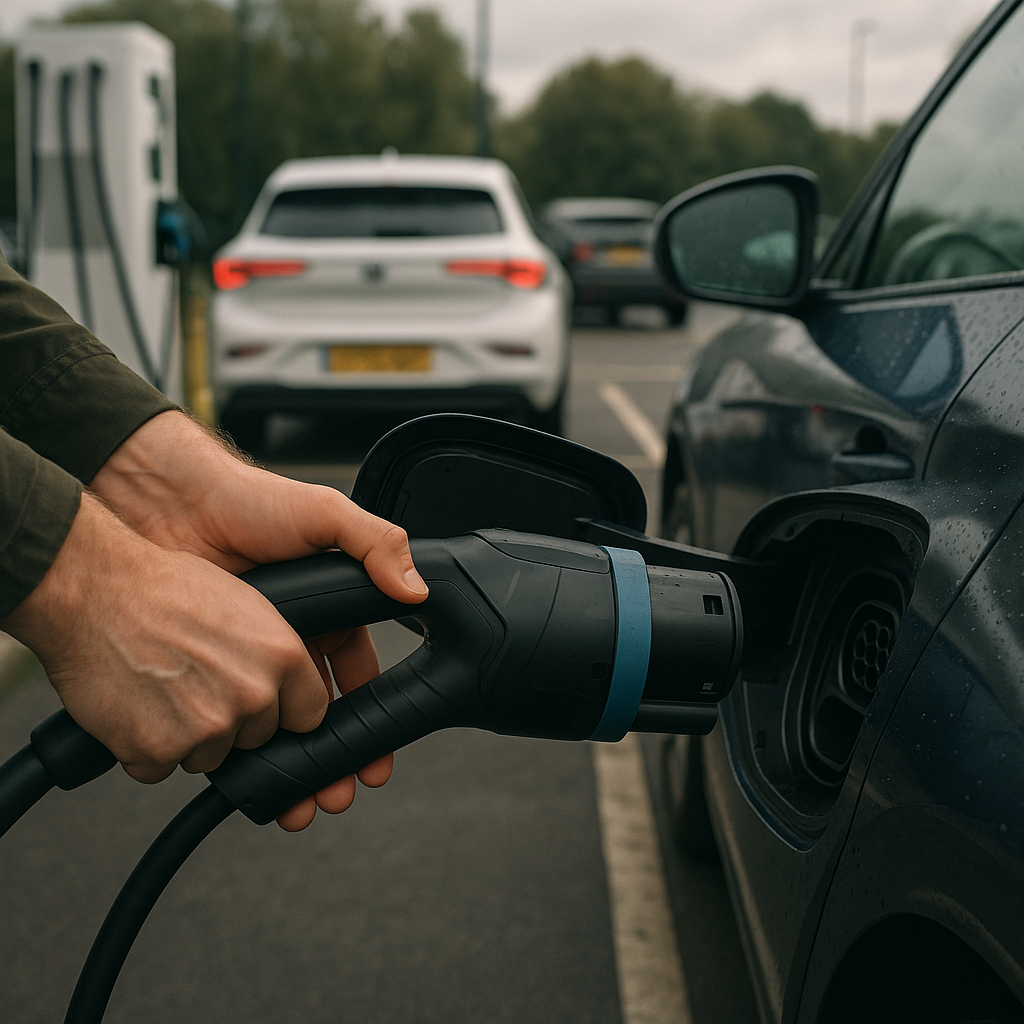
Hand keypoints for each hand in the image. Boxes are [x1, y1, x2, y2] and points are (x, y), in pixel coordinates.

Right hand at [1, 493, 330, 784]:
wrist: (93, 590)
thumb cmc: (163, 588)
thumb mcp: (246, 605)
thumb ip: (272, 654)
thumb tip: (287, 690)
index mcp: (282, 654)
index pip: (308, 714)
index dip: (283, 711)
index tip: (267, 705)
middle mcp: (252, 694)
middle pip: (258, 738)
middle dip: (233, 722)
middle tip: (196, 683)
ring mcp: (207, 726)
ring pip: (210, 756)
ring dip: (187, 736)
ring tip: (163, 687)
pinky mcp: (157, 750)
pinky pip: (160, 768)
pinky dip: (145, 748)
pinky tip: (135, 705)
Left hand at [74, 412, 426, 828]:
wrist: (168, 504)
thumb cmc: (249, 502)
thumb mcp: (326, 514)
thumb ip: (377, 544)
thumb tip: (417, 590)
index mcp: (330, 610)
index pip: (359, 678)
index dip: (370, 722)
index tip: (375, 762)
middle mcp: (292, 639)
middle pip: (320, 715)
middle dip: (333, 760)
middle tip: (336, 796)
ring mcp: (248, 656)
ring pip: (274, 726)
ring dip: (290, 767)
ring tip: (299, 802)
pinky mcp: (208, 667)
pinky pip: (226, 718)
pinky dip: (237, 753)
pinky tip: (247, 777)